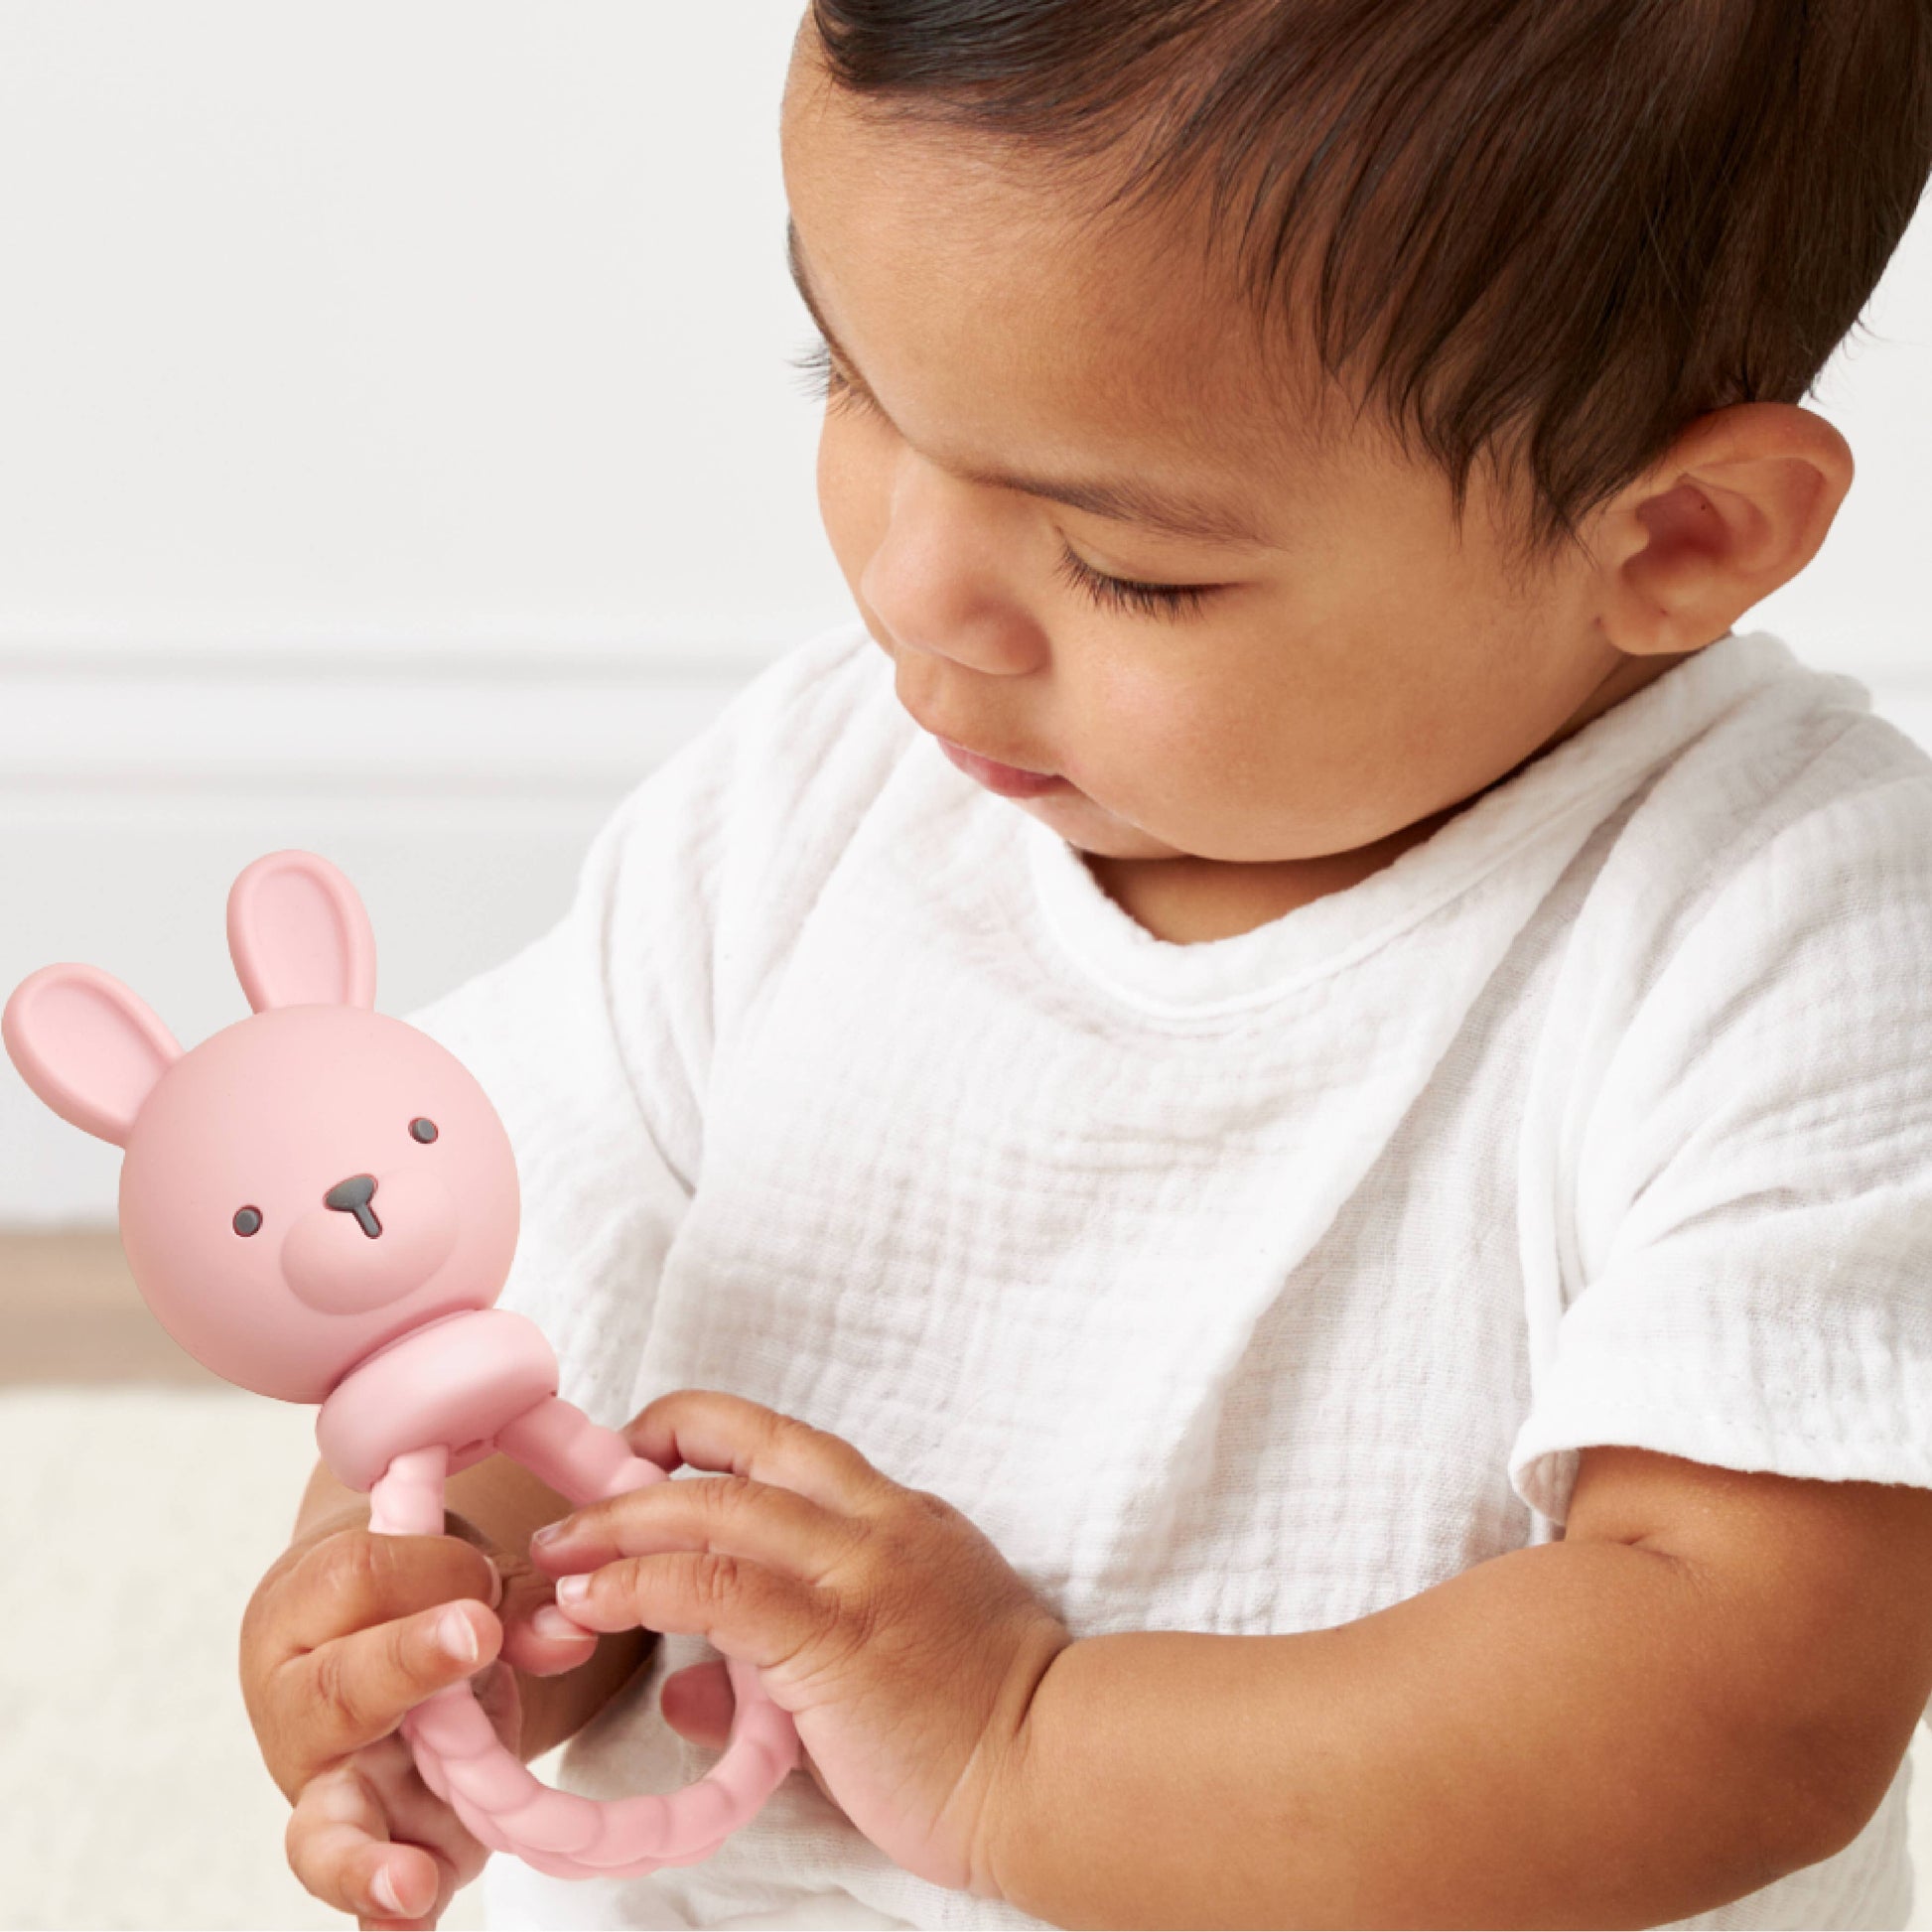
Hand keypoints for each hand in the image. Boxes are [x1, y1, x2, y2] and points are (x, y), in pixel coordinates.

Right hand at [240, 1505, 602, 1928]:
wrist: (368, 1641)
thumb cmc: (411, 1593)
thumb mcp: (456, 1576)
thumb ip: (511, 1598)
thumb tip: (572, 1631)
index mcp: (306, 1606)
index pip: (361, 1576)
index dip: (434, 1568)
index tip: (485, 1575)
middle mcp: (298, 1703)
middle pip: (339, 1691)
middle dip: (410, 1664)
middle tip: (479, 1636)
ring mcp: (325, 1788)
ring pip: (324, 1828)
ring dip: (367, 1858)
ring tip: (410, 1882)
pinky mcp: (361, 1846)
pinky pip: (366, 1884)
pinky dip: (387, 1915)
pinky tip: (413, 1921)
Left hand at [525, 1389, 1072, 1898]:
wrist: (1052, 1773)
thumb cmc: (978, 1732)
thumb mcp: (880, 1672)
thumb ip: (779, 1667)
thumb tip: (687, 1687)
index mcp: (896, 1518)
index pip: (783, 1444)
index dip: (700, 1434)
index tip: (642, 1455)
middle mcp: (876, 1524)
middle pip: (738, 1454)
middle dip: (639, 1471)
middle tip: (575, 1507)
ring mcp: (858, 1572)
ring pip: (716, 1508)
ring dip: (620, 1524)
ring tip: (560, 1554)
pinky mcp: (833, 1636)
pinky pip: (717, 1587)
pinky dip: (642, 1584)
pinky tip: (596, 1600)